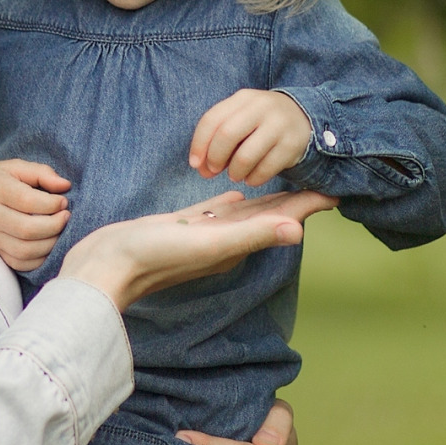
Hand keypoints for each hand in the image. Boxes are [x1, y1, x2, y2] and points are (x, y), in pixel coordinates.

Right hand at [0, 160, 70, 271]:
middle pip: (28, 230)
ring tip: (59, 231)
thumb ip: (41, 173)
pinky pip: (19, 263)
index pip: (28, 201)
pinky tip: (47, 245)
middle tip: (65, 217)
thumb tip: (65, 186)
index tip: (63, 201)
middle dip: (55, 225)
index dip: (53, 204)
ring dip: (50, 244)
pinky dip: (38, 259)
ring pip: (25, 251)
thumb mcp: (15, 167)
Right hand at [58, 189, 333, 310]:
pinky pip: (215, 210)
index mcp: (238, 244)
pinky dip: (230, 200)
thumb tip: (298, 230)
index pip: (283, 220)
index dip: (310, 204)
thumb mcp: (208, 243)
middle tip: (322, 177)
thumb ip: (252, 234)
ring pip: (246, 212)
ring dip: (267, 197)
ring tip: (287, 180)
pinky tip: (236, 190)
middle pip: (270, 215)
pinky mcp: (182, 226)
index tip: (339, 189)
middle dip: (297, 198)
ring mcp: (204, 234)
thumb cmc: (154, 256)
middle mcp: (226, 240)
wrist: (106, 267)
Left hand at [190, 90, 313, 185]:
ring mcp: (279, 125)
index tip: (195, 164)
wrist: (304, 118)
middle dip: (215, 158)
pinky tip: (252, 178)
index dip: (199, 144)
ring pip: (245, 156)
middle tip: (213, 171)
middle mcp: (261, 107)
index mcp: (243, 98)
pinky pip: (265, 169)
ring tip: (235, 175)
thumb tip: (200, 168)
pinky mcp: (292, 145)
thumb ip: (218, 137)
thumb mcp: (241, 117)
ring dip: (234, 172)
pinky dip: (253, 179)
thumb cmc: (260, 122)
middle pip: (226, 135)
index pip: (211, 119)